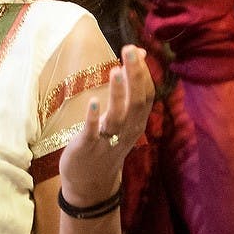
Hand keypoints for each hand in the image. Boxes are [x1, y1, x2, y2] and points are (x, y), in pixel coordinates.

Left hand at [58, 46, 153, 206]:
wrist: (90, 183)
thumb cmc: (106, 142)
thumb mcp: (123, 115)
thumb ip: (132, 86)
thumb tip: (141, 53)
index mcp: (136, 122)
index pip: (146, 95)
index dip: (142, 72)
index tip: (136, 49)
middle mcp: (127, 130)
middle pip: (136, 102)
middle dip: (134, 76)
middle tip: (129, 51)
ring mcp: (108, 140)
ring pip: (118, 117)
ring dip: (118, 94)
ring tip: (115, 71)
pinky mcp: (88, 147)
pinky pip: (93, 132)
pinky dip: (94, 118)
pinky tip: (93, 102)